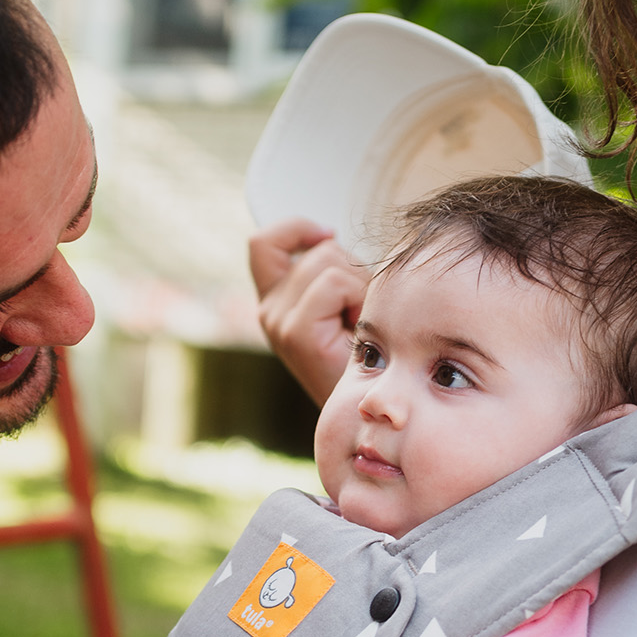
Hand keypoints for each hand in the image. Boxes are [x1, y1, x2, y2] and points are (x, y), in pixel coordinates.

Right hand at [248, 219, 367, 405]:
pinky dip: (357, 297)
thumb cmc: (369, 351)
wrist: (372, 407)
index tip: (327, 236)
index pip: (264, 243)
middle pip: (317, 249)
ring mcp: (278, 323)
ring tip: (360, 322)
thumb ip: (329, 266)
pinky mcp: (296, 334)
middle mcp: (269, 310)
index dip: (296, 229)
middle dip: (352, 269)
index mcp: (275, 299)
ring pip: (328, 261)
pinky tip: (358, 328)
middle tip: (358, 312)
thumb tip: (330, 233)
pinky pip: (334, 283)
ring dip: (359, 285)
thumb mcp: (345, 298)